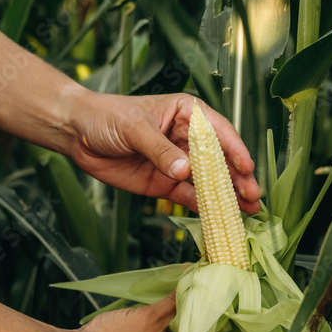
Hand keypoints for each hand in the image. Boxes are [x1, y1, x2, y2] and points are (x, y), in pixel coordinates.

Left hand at [64, 90, 261, 212]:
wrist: (78, 134)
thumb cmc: (107, 118)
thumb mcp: (134, 128)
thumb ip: (159, 150)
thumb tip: (186, 170)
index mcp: (187, 114)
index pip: (217, 131)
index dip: (234, 150)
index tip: (246, 168)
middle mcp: (188, 138)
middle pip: (220, 159)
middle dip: (237, 178)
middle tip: (253, 197)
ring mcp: (178, 163)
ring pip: (209, 181)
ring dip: (227, 196)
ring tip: (247, 212)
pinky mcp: (166, 183)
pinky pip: (190, 196)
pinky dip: (204, 207)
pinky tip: (220, 217)